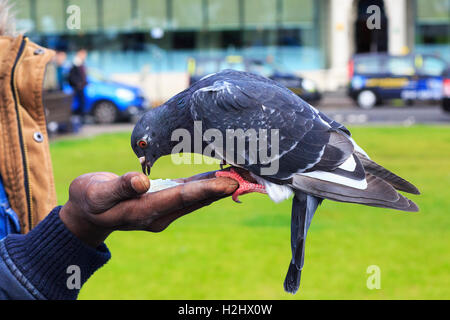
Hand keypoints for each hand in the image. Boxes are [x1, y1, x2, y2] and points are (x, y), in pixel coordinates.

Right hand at [59, 171, 237, 246]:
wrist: (88, 213)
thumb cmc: (90, 200)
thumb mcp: (98, 193)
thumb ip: (120, 187)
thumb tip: (142, 182)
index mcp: (144, 211)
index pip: (181, 198)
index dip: (206, 189)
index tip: (229, 183)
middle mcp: (160, 213)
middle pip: (196, 200)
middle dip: (222, 188)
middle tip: (248, 177)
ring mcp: (163, 210)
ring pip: (196, 198)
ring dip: (218, 187)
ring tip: (241, 174)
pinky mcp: (164, 202)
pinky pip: (189, 194)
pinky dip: (205, 185)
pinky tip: (219, 175)